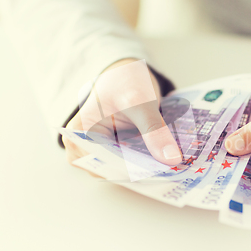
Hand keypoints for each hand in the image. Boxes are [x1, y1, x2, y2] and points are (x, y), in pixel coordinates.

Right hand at [62, 58, 181, 172]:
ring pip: (126, 171)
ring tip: (172, 168)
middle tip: (171, 171)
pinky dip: (149, 164)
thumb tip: (171, 159)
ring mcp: (100, 154)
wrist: (128, 77)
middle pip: (114, 170)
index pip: (103, 162)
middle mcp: (84, 149)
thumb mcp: (140, 102)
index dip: (130, 170)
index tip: (157, 173)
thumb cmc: (124, 82)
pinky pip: (133, 166)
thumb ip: (153, 130)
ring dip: (148, 170)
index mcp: (79, 134)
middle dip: (142, 172)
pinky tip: (167, 163)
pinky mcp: (116, 156)